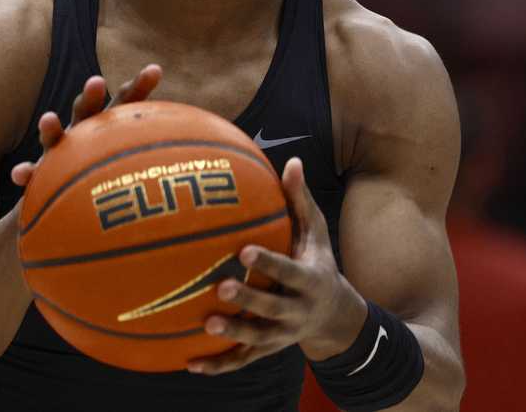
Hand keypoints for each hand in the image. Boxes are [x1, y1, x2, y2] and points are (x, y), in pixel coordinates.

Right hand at [10, 64, 162, 186]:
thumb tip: (187, 150)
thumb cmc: (110, 176)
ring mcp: (59, 150)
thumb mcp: (131, 164)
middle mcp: (82, 131)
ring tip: (48, 119)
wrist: (71, 195)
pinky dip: (26, 172)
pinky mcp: (41, 173)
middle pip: (87, 109)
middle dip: (91, 95)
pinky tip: (20, 174)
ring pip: (54, 136)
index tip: (155, 70)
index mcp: (108, 126)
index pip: (126, 102)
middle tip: (97, 82)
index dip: (140, 87)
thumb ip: (152, 157)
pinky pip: (32, 172)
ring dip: (51, 128)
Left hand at [186, 157, 366, 373]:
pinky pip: (241, 361)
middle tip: (221, 287)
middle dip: (249, 301)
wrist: (336, 317)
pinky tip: (189, 364)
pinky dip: (218, 365)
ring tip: (205, 325)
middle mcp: (298, 312)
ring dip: (233, 334)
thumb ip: (301, 200)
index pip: (289, 272)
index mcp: (309, 280)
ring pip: (257, 339)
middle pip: (273, 309)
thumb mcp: (317, 233)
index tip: (244, 251)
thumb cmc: (317, 262)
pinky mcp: (267, 350)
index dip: (269, 264)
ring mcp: (282, 336)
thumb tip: (292, 161)